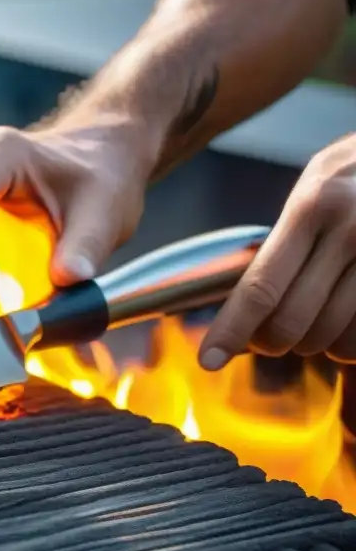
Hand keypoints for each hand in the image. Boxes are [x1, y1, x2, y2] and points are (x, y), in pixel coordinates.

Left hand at [200, 132, 355, 368]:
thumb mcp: (316, 189)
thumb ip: (282, 240)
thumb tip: (241, 305)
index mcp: (312, 208)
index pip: (261, 286)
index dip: (232, 329)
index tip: (209, 360)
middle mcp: (350, 232)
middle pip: (292, 322)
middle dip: (271, 342)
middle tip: (268, 338)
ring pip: (332, 337)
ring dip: (313, 345)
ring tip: (312, 323)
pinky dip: (347, 346)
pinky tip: (344, 325)